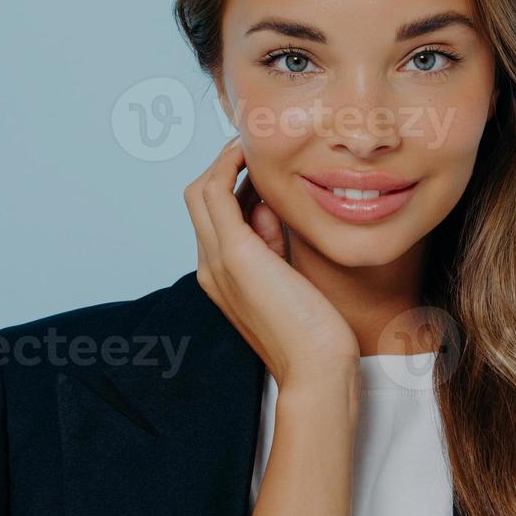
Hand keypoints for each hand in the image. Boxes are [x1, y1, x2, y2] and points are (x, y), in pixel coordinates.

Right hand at [184, 138, 359, 388]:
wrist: (316, 370)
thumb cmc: (314, 332)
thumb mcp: (289, 276)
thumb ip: (275, 242)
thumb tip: (271, 206)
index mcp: (222, 276)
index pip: (214, 216)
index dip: (236, 185)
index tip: (266, 170)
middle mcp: (210, 267)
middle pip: (198, 197)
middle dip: (225, 166)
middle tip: (258, 148)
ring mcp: (217, 260)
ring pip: (201, 190)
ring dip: (226, 161)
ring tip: (257, 146)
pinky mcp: (235, 254)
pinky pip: (216, 193)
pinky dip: (229, 167)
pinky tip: (252, 155)